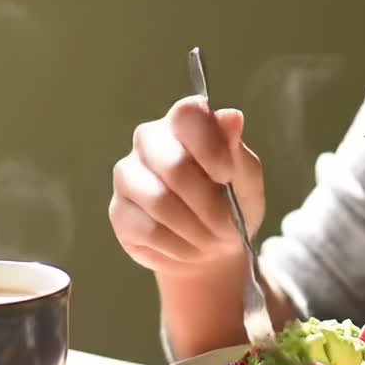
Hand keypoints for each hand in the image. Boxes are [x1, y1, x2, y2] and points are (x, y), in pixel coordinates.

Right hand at [109, 96, 265, 274]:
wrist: (213, 246)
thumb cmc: (232, 203)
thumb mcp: (246, 178)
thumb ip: (236, 150)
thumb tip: (232, 117)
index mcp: (184, 124)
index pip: (188, 115)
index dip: (211, 147)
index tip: (228, 177)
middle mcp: (149, 141)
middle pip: (173, 165)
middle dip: (208, 204)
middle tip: (230, 228)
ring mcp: (128, 175)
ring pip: (159, 200)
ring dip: (196, 229)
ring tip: (215, 242)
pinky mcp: (118, 211)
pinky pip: (148, 230)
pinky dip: (179, 246)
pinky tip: (193, 249)